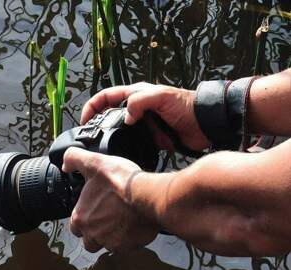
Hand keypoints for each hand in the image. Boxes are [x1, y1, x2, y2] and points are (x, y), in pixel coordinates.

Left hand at [62, 147, 158, 252]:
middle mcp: (94, 234)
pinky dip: (130, 238)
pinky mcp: (131, 246)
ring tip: (121, 221)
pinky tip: (134, 224)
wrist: (148, 194)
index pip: (75, 226)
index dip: (82, 218)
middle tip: (106, 219)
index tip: (92, 211)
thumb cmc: (120, 181)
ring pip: (108, 245)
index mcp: (81, 218)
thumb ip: (74, 159)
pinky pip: (127, 247)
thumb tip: (65, 164)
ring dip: (112, 237)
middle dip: (96, 233)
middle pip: (90, 241)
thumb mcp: (93, 162)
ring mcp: (113, 243)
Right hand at [82, 82, 210, 150]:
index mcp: (136, 94)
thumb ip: (140, 101)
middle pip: (108, 113)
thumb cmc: (186, 106)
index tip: (85, 121)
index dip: (92, 106)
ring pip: (117, 129)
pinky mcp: (149, 138)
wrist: (206, 124)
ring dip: (107, 136)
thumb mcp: (161, 96)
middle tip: (88, 136)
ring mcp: (142, 124)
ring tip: (99, 147)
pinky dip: (122, 147)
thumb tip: (125, 118)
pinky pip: (130, 142)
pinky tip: (117, 153)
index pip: (106, 97)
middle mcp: (136, 108)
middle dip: (96, 122)